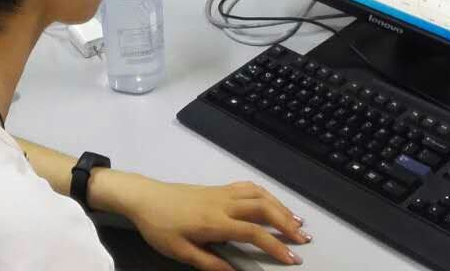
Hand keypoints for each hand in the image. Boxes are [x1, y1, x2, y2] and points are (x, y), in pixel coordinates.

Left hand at [104, 173, 309, 269]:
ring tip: (297, 221)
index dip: (276, 246)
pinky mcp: (218, 188)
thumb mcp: (180, 252)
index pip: (254, 233)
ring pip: (259, 194)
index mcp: (215, 223)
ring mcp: (222, 192)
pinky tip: (272, 203)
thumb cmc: (160, 227)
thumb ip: (209, 263)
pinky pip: (249, 187)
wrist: (145, 197)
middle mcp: (224, 204)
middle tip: (304, 239)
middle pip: (264, 209)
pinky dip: (266, 194)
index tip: (292, 259)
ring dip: (281, 207)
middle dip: (287, 223)